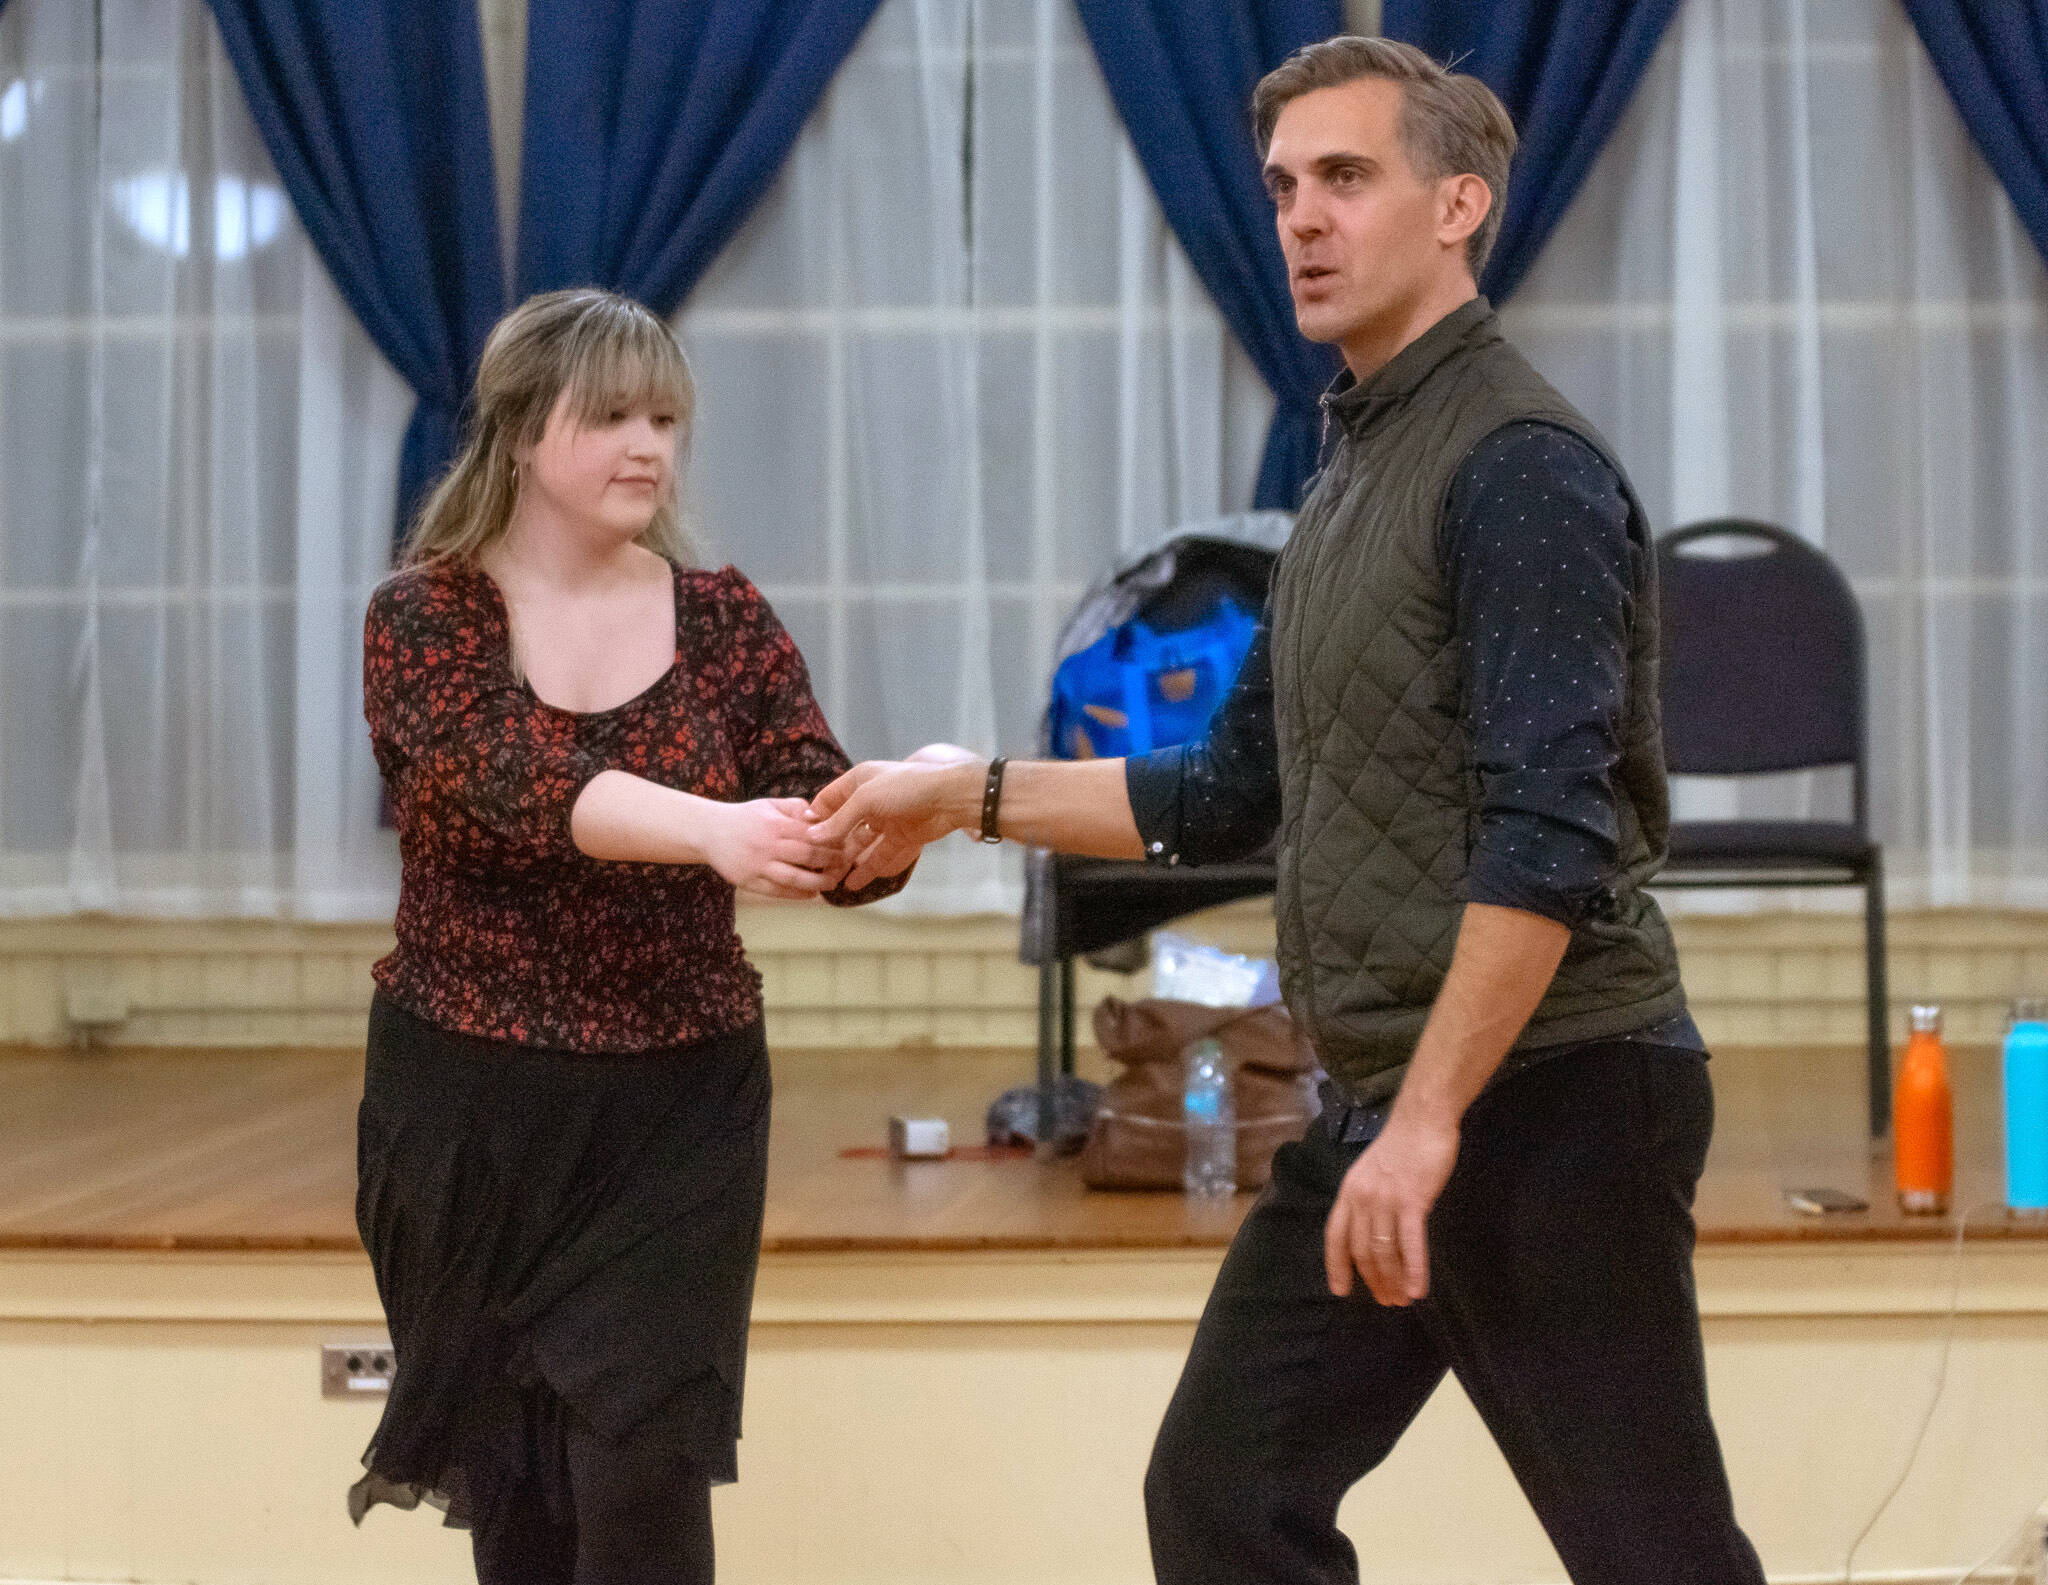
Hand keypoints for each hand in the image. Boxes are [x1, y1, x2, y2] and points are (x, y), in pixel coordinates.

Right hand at [699, 797, 844, 900]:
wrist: (708, 831)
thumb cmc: (745, 817)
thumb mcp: (769, 804)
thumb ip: (796, 808)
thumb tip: (819, 817)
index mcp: (774, 824)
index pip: (810, 834)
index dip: (831, 841)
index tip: (845, 845)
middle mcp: (766, 845)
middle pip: (806, 856)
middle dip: (830, 862)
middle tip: (845, 865)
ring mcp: (757, 865)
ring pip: (793, 878)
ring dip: (817, 883)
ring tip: (832, 882)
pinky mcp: (748, 881)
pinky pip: (777, 891)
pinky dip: (796, 895)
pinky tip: (811, 893)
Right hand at [809, 756, 973, 889]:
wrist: (952, 798)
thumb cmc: (906, 788)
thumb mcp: (867, 798)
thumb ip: (840, 819)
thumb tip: (813, 837)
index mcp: (859, 781)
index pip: (829, 799)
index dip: (815, 818)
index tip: (800, 839)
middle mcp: (870, 801)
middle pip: (844, 825)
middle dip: (830, 845)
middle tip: (813, 867)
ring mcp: (887, 821)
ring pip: (861, 844)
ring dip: (847, 861)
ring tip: (830, 880)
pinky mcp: (902, 839)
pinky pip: (881, 856)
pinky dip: (868, 871)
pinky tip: (852, 885)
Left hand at [1323, 1112, 1459, 1304]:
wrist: (1422, 1119)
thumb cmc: (1402, 1145)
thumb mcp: (1371, 1172)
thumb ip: (1368, 1200)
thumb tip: (1373, 1232)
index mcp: (1349, 1191)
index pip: (1335, 1236)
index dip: (1336, 1266)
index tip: (1341, 1291)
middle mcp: (1361, 1198)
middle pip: (1361, 1250)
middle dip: (1374, 1280)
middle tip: (1388, 1302)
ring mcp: (1385, 1200)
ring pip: (1384, 1251)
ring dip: (1393, 1280)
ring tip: (1403, 1300)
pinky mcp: (1412, 1200)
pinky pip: (1411, 1243)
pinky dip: (1414, 1270)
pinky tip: (1418, 1289)